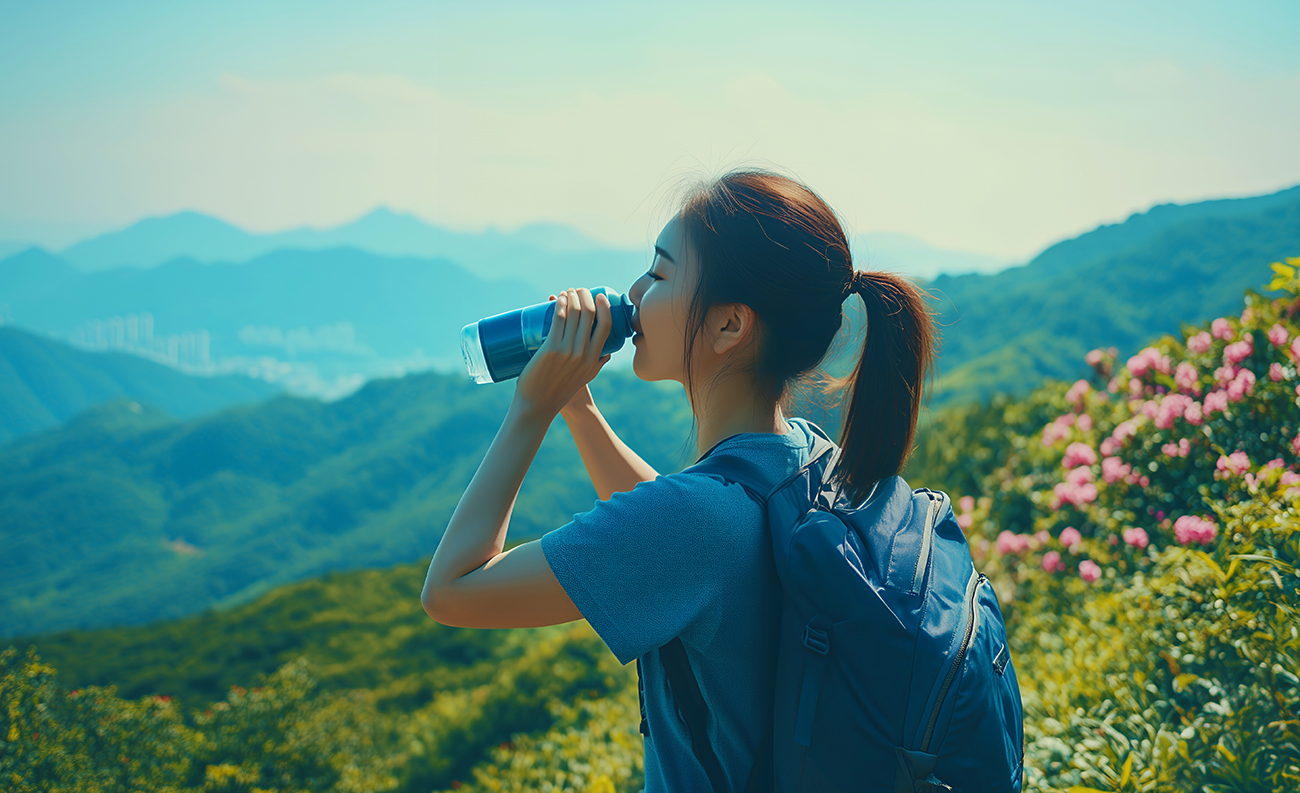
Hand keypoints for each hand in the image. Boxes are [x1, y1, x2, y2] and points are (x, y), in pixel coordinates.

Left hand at [513, 288, 612, 419]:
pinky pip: (558, 320)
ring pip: (573, 314)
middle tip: (577, 290)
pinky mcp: (550, 349)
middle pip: (588, 314)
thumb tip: (606, 353)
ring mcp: (567, 351)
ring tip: (566, 292)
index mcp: (594, 358)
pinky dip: (559, 305)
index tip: (597, 295)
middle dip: (584, 295)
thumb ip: (597, 364)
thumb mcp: (586, 378)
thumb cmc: (560, 390)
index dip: (604, 306)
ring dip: (570, 296)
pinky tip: (558, 298)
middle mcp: (583, 353)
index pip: (606, 325)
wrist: (538, 405)